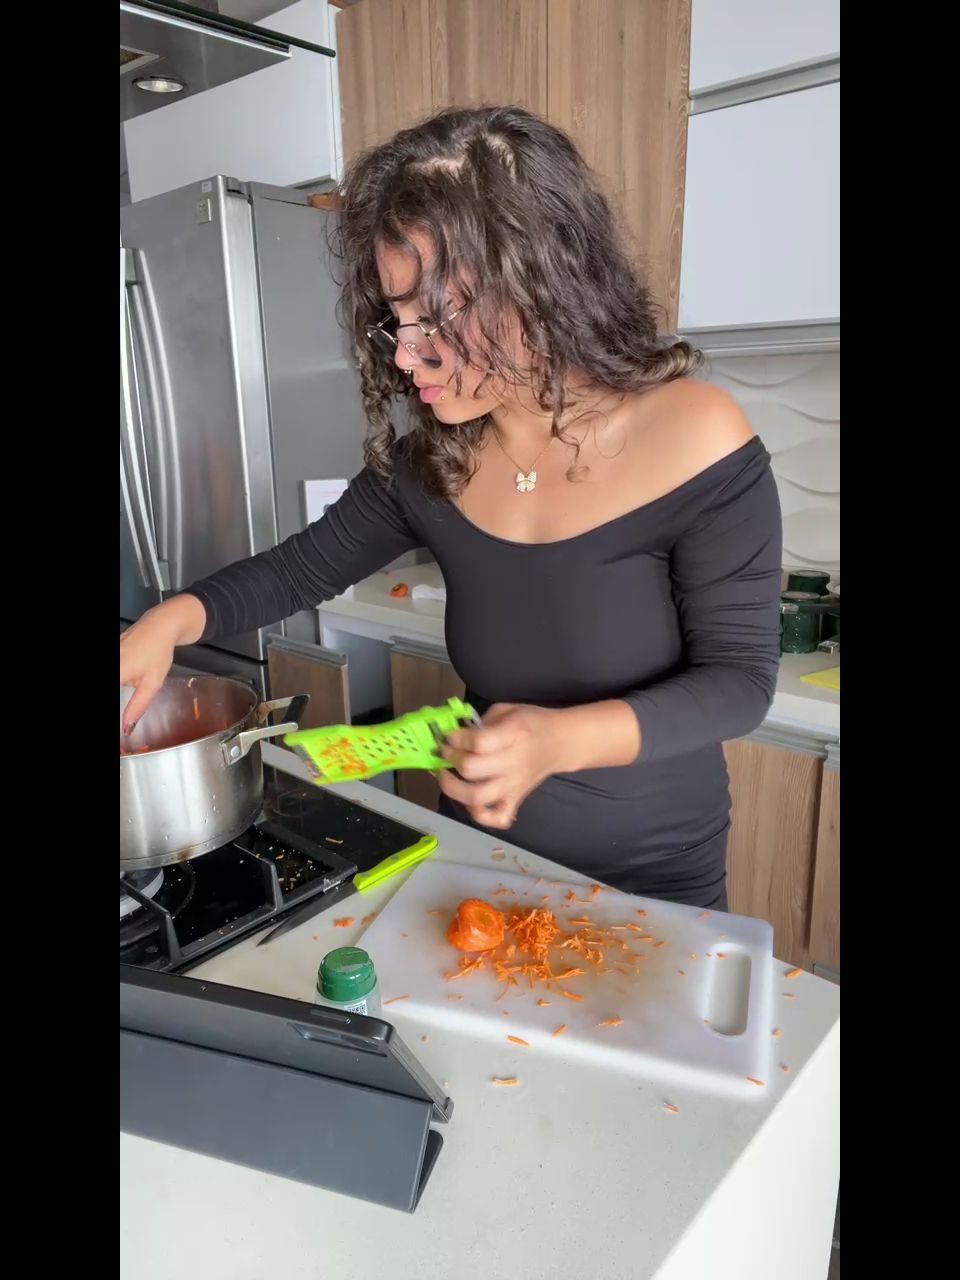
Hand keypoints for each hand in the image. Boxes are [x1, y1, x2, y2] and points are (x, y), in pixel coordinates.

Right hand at [120, 595, 206, 733]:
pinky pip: (114, 666)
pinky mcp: (110, 649)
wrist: (160, 624)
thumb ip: (137, 706)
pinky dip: (121, 675)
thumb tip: (126, 728)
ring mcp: (110, 654)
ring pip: (115, 675)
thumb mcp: (152, 683)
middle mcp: (111, 661)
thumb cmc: (158, 653)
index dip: (120, 710)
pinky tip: (130, 676)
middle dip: (124, 689)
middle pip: (115, 683)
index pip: (114, 693)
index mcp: (117, 672)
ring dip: (123, 682)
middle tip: (135, 689)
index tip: (122, 724)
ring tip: (136, 681)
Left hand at [437, 703, 569, 829]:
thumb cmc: (531, 723)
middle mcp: (513, 763)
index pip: (478, 743)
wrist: (560, 741)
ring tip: (447, 776)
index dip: (456, 739)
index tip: (449, 735)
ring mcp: (514, 785)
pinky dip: (480, 815)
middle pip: (471, 769)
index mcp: (513, 735)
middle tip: (445, 753)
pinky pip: (497, 818)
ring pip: (477, 798)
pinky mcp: (516, 800)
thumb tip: (456, 737)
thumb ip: (481, 722)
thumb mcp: (506, 710)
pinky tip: (470, 802)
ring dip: (454, 789)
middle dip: (450, 759)